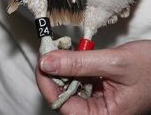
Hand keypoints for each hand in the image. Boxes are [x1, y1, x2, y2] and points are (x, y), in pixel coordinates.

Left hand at [36, 40, 150, 114]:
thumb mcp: (114, 63)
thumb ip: (79, 63)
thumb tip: (47, 62)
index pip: (63, 105)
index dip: (48, 84)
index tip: (42, 61)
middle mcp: (97, 111)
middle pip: (62, 95)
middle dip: (54, 72)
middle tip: (48, 50)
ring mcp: (96, 100)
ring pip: (68, 85)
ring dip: (62, 66)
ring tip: (60, 48)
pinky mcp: (97, 88)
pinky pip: (77, 78)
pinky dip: (73, 64)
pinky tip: (72, 53)